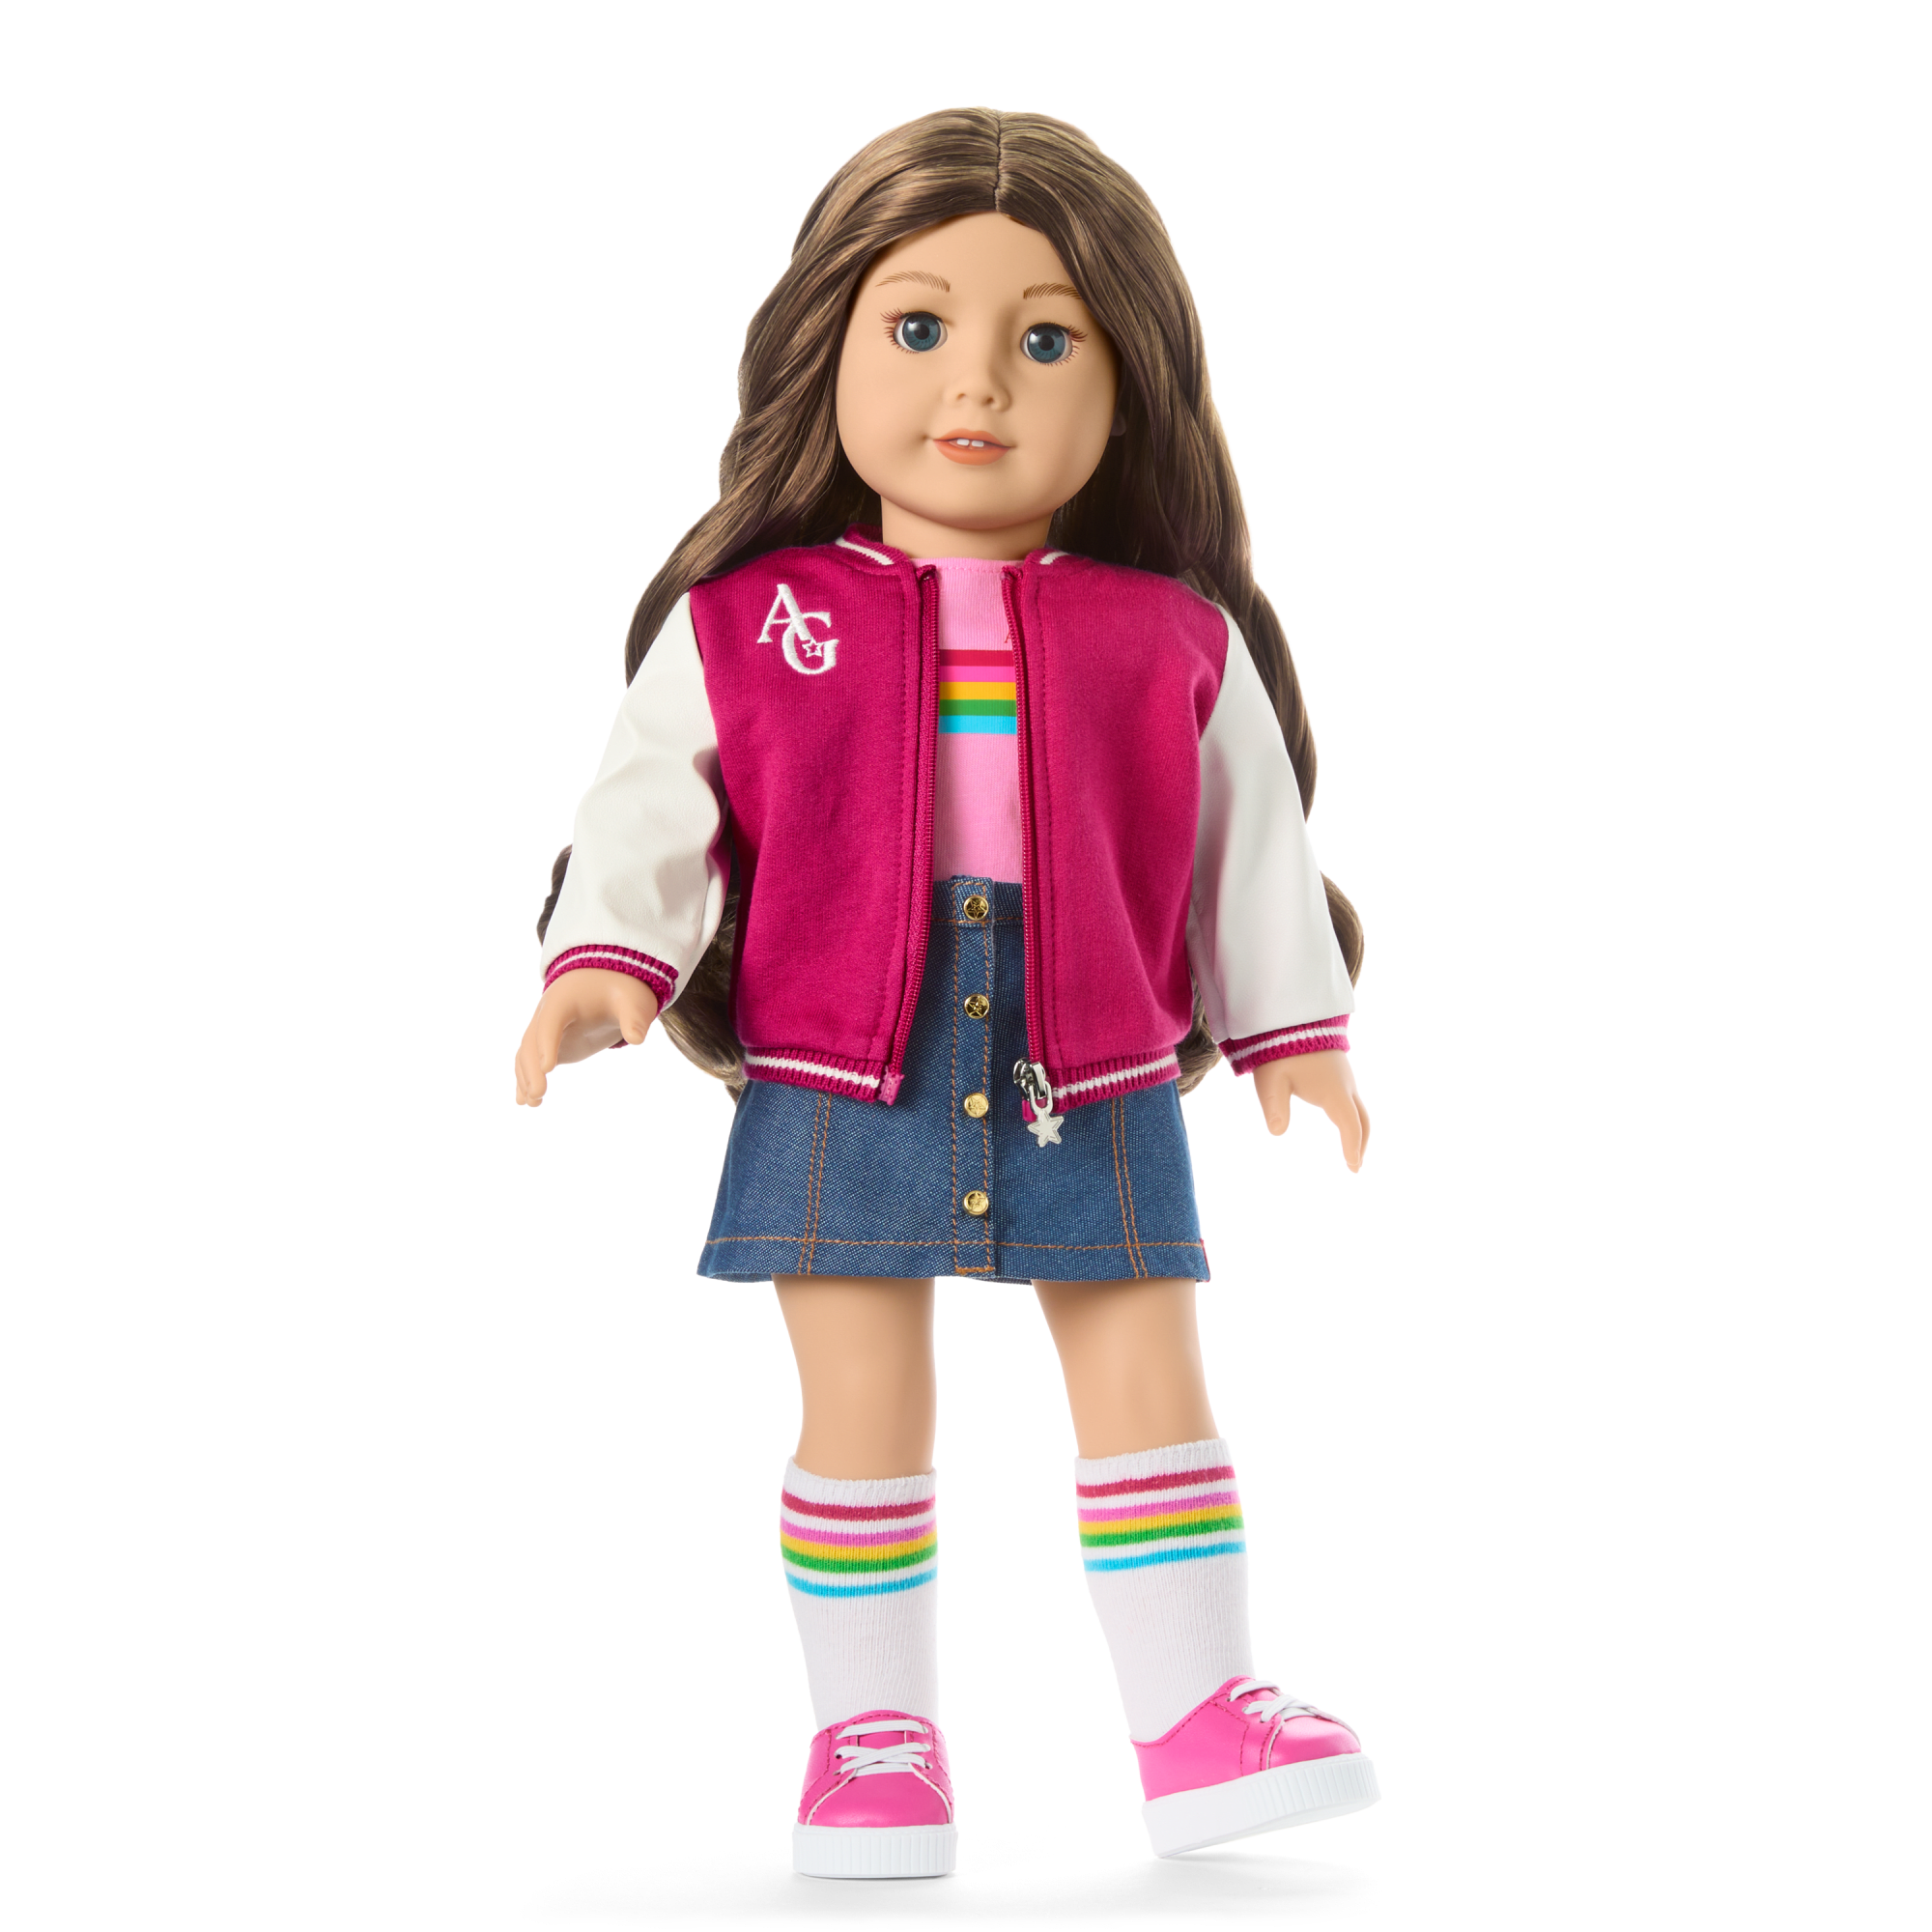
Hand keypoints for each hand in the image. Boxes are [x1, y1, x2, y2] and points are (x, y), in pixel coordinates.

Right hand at [514, 969, 659, 1107]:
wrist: (606, 980)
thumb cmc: (620, 990)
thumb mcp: (633, 1001)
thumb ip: (634, 1019)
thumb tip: (636, 1039)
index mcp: (564, 999)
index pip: (551, 1021)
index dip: (547, 1043)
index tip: (548, 1067)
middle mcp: (546, 1013)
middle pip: (531, 1041)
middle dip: (532, 1068)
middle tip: (538, 1095)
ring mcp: (545, 1028)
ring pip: (525, 1053)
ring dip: (525, 1077)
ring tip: (531, 1103)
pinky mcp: (550, 1042)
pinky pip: (531, 1060)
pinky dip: (526, 1078)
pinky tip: (523, 1101)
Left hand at [1251, 1050, 1370, 1173]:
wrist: (1292, 1013)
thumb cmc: (1279, 1049)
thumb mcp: (1271, 1082)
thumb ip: (1274, 1109)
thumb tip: (1278, 1132)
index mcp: (1335, 1093)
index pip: (1351, 1127)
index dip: (1353, 1149)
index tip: (1354, 1168)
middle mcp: (1345, 1085)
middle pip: (1363, 1119)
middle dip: (1361, 1140)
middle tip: (1356, 1160)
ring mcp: (1344, 1073)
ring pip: (1359, 1105)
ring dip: (1358, 1125)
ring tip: (1350, 1141)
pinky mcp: (1338, 1065)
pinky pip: (1352, 1094)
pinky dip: (1352, 1110)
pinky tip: (1337, 1112)